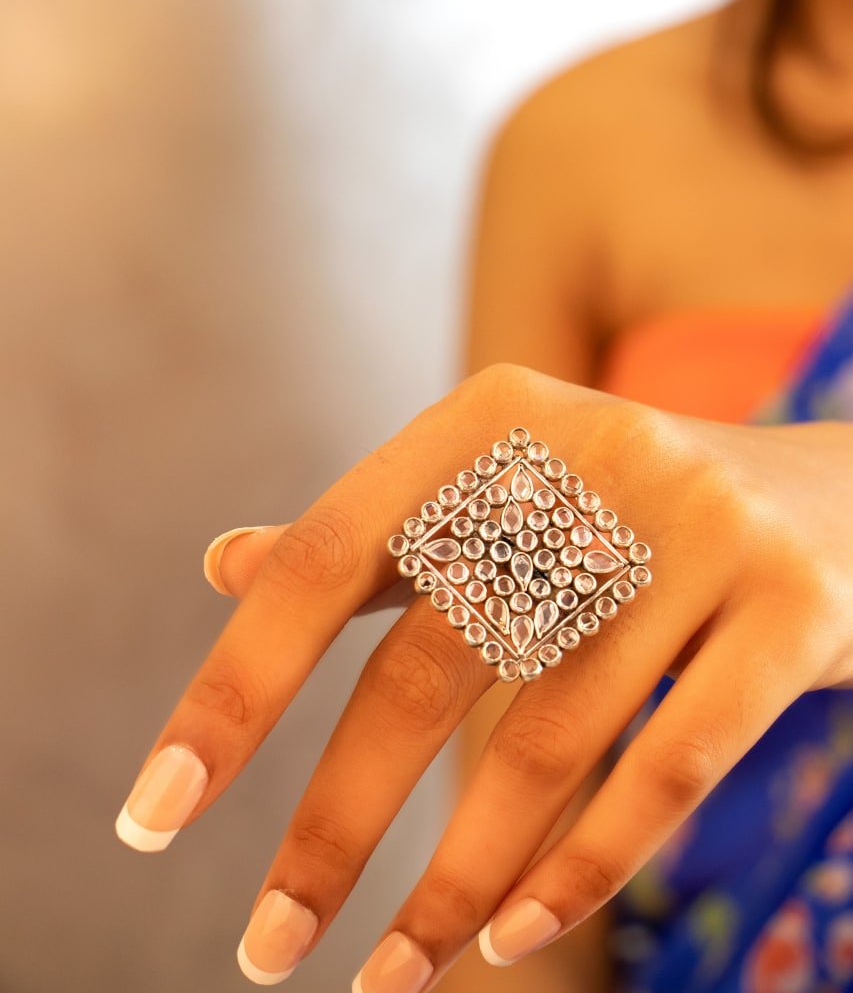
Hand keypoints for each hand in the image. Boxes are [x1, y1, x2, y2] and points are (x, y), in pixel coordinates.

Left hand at [114, 363, 852, 990]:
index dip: (237, 688)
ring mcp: (701, 528)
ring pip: (549, 739)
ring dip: (455, 881)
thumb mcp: (497, 490)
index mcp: (492, 418)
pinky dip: (587, 866)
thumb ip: (373, 535)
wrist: (829, 492)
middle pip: (429, 666)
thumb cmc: (624, 510)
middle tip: (265, 949)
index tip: (156, 815)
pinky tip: (514, 935)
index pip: (330, 560)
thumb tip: (224, 567)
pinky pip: (672, 764)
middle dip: (335, 823)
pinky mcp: (792, 608)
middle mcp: (592, 453)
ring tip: (385, 978)